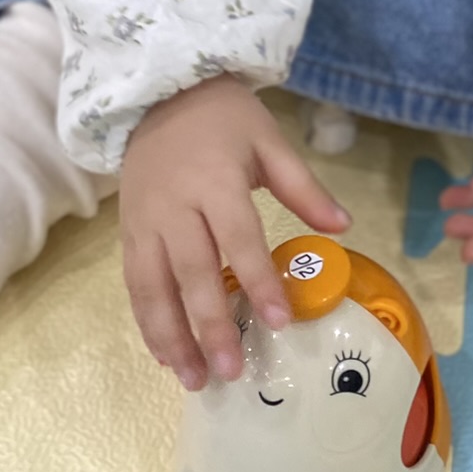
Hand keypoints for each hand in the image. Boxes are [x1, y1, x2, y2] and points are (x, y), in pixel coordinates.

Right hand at [119, 75, 349, 390]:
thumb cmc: (224, 120)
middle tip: (231, 370)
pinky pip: (134, 285)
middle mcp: (175, 205)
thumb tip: (344, 228)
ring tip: (194, 378)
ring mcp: (145, 221)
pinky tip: (165, 354)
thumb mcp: (269, 141)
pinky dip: (147, 322)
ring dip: (172, 336)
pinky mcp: (127, 233)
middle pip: (192, 271)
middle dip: (210, 324)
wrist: (160, 93)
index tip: (279, 321)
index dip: (258, 280)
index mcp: (216, 179)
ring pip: (153, 287)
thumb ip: (304, 187)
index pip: (239, 237)